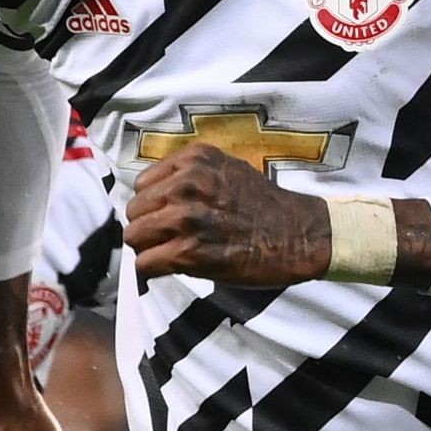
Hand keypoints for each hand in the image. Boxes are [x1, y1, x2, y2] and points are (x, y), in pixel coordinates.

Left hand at [125, 144, 329, 285]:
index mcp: (194, 161)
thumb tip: (155, 192)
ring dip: (148, 248)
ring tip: (168, 252)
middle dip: (146, 226)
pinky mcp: (190, 252)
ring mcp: (186, 219)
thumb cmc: (263, 203)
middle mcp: (187, 185)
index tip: (166, 215)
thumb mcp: (226, 168)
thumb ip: (189, 174)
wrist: (296, 234)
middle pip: (134, 211)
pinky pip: (145, 263)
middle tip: (166, 238)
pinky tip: (171, 267)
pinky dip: (153, 270)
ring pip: (134, 237)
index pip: (142, 184)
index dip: (152, 203)